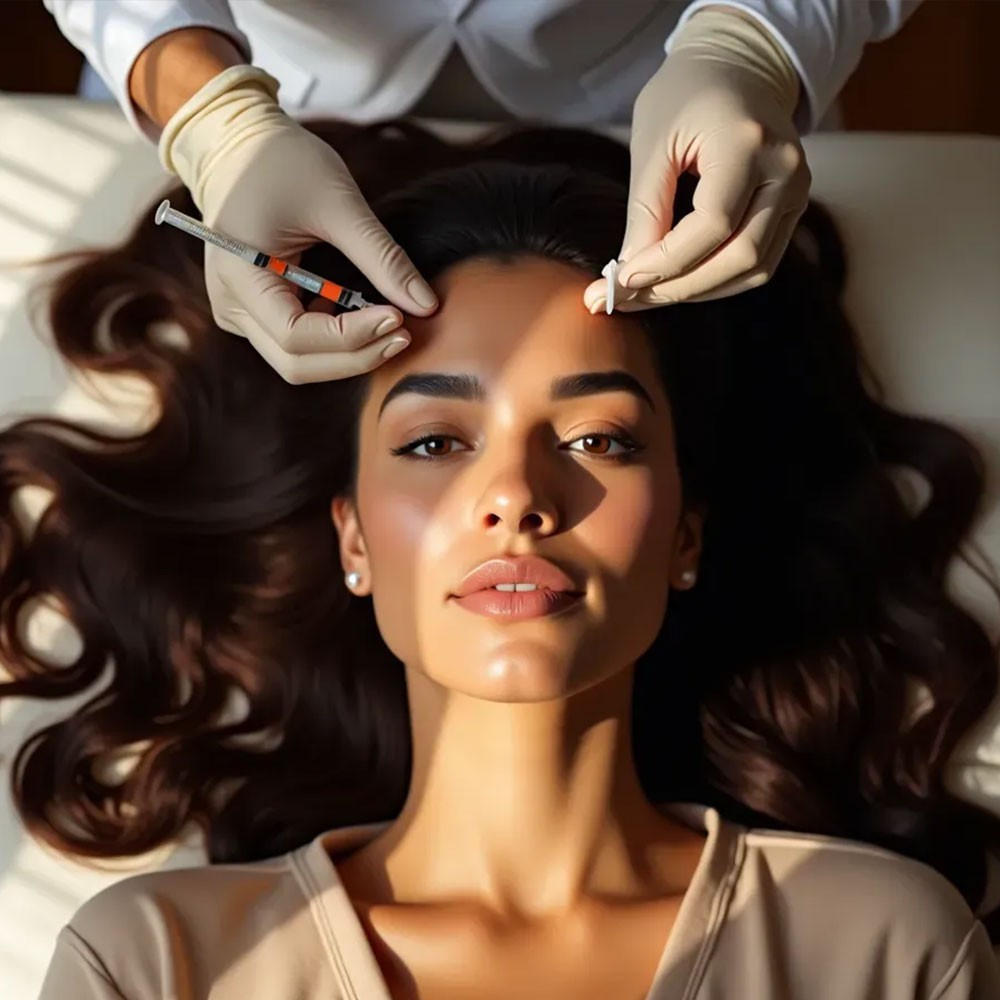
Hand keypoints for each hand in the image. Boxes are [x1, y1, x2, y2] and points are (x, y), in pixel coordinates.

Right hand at [162, 67, 437, 382]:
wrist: (240, 144)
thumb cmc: (284, 161)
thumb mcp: (339, 202)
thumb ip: (382, 257)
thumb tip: (426, 305)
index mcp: (239, 277)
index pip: (297, 337)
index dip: (352, 338)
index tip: (399, 318)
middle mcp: (231, 306)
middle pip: (297, 364)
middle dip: (355, 357)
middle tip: (403, 334)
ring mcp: (239, 313)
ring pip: (298, 363)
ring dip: (348, 353)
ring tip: (390, 324)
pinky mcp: (255, 312)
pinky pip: (297, 344)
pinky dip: (335, 340)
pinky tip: (364, 315)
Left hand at [584, 9, 809, 313]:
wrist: (737, 67)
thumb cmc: (686, 96)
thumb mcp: (652, 143)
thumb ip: (645, 211)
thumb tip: (630, 277)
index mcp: (749, 141)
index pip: (713, 225)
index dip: (666, 263)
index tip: (621, 281)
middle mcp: (785, 169)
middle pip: (740, 257)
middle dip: (679, 288)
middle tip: (628, 299)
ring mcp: (797, 191)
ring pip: (754, 270)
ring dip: (698, 292)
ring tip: (648, 294)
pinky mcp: (792, 208)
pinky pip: (759, 263)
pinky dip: (717, 281)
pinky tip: (678, 282)